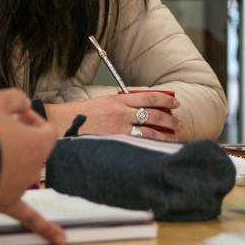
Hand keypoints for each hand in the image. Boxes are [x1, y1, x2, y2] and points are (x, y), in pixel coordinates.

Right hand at [0, 89, 65, 244]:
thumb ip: (16, 98)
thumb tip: (25, 104)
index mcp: (38, 143)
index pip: (46, 129)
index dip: (32, 120)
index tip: (15, 115)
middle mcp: (34, 167)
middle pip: (34, 151)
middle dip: (20, 140)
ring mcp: (21, 187)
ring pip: (22, 173)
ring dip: (12, 161)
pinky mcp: (6, 203)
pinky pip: (29, 217)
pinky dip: (45, 228)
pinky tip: (60, 240)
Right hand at [46, 91, 181, 140]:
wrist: (65, 123)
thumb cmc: (84, 114)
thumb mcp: (105, 102)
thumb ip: (122, 104)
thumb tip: (143, 109)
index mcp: (119, 99)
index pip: (148, 97)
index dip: (165, 100)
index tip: (175, 104)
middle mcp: (122, 112)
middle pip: (153, 114)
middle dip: (169, 119)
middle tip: (179, 124)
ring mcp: (119, 127)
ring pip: (149, 130)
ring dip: (164, 134)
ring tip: (174, 137)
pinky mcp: (115, 140)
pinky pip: (138, 142)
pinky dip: (150, 144)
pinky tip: (158, 147)